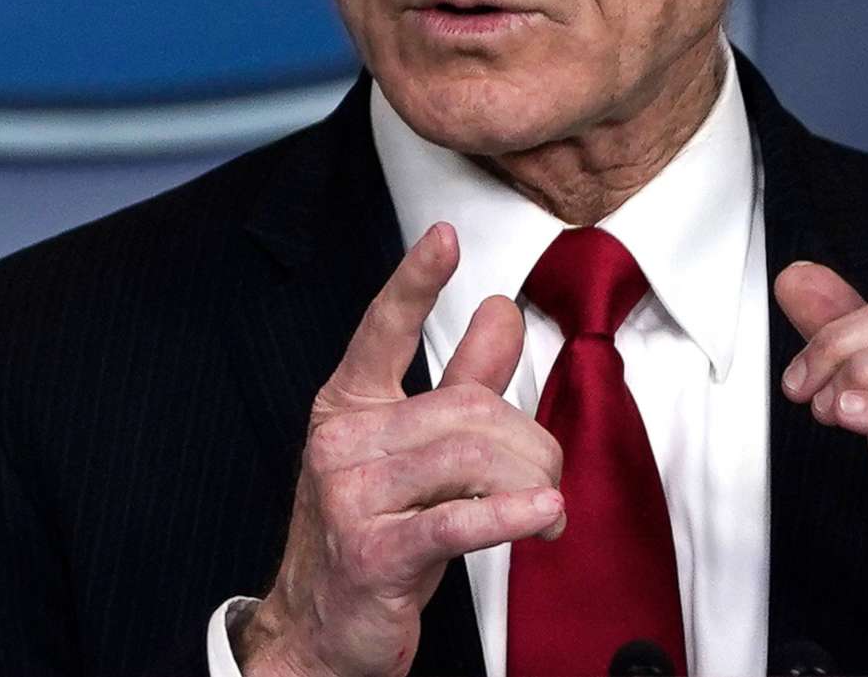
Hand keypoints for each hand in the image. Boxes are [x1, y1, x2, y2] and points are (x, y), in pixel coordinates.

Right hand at [238, 222, 565, 676]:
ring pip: (469, 458)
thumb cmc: (374, 533)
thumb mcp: (415, 453)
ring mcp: (351, 497)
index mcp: (347, 406)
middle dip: (527, 440)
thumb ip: (459, 381)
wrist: (319, 631)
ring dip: (528, 483)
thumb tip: (500, 311)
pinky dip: (510, 516)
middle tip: (547, 473)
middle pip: (464, 407)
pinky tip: (543, 517)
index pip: (382, 329)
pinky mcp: (374, 553)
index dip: (415, 281)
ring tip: (545, 508)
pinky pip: (457, 520)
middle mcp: (341, 442)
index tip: (445, 237)